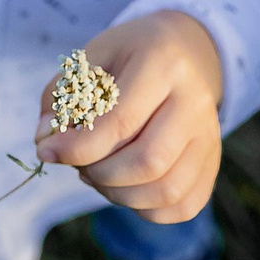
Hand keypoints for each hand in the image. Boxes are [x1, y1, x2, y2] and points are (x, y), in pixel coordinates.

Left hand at [34, 11, 224, 222]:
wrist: (182, 51)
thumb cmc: (127, 56)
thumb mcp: (90, 58)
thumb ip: (61, 97)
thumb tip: (46, 142)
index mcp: (163, 63)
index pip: (121, 121)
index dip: (77, 146)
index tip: (47, 151)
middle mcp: (196, 100)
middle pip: (148, 161)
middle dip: (99, 174)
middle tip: (78, 164)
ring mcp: (210, 135)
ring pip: (166, 190)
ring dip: (119, 195)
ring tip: (97, 174)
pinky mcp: (214, 162)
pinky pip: (182, 205)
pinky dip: (145, 208)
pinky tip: (124, 186)